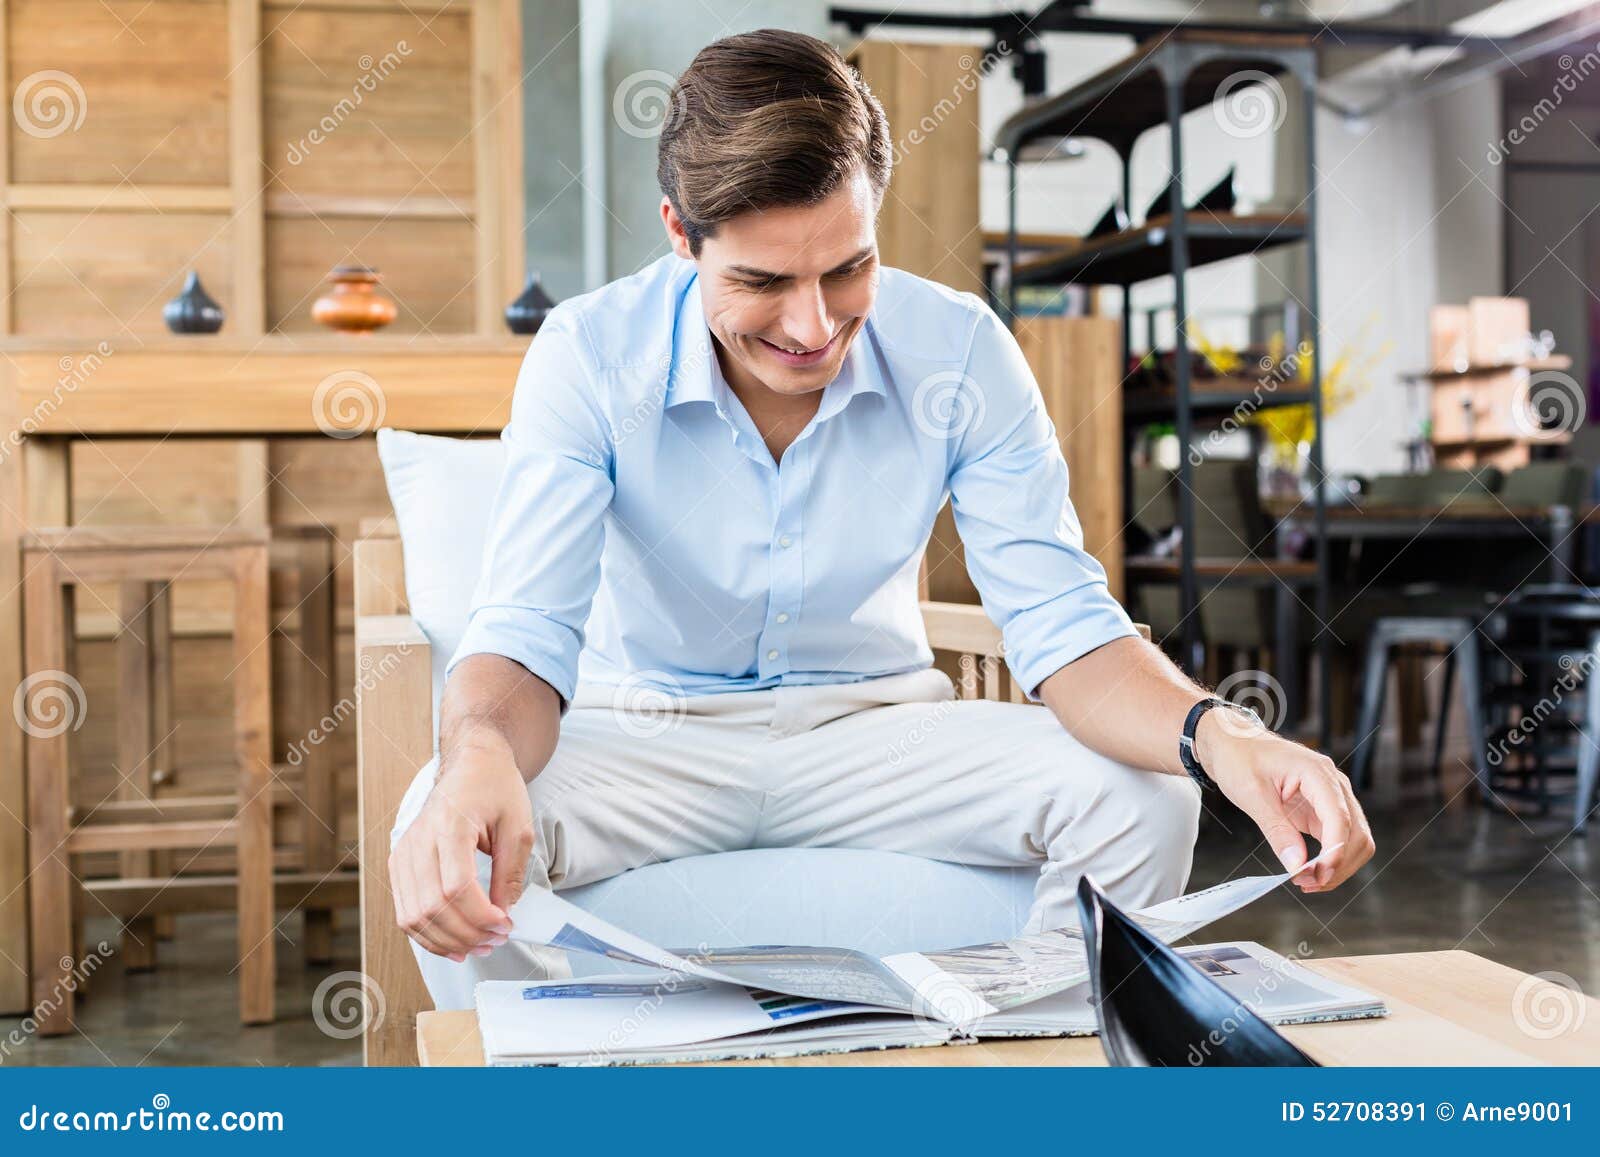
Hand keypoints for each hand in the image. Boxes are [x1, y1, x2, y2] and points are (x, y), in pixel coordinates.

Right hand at [388, 740, 535, 959]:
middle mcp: (419, 840)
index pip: (456, 887)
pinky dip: (427, 935)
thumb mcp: (518, 826)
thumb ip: (510, 872)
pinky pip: (405, 911)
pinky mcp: (398, 863)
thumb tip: (503, 914)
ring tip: (479, 946)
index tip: (505, 926)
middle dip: (467, 934)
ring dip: (447, 941)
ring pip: (413, 916)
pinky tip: (454, 943)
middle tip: (496, 940)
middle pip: (432, 907)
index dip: (480, 916)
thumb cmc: (496, 789)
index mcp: (449, 825)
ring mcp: (403, 852)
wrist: (471, 765)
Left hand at [1194, 708, 1374, 891]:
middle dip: (1338, 864)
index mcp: (1317, 773)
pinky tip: (1310, 870)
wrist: (1234, 744)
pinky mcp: (1324, 809)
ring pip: (1355, 840)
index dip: (1335, 852)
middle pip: (1357, 834)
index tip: (1317, 874)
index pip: (1340, 818)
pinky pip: (1340, 839)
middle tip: (1307, 883)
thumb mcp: (1252, 795)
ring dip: (1339, 865)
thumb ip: (1277, 831)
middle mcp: (1333, 784)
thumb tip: (1297, 865)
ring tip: (1308, 881)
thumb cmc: (1240, 759)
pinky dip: (1332, 858)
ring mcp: (1333, 797)